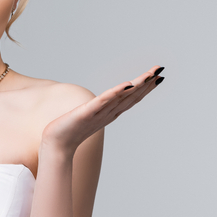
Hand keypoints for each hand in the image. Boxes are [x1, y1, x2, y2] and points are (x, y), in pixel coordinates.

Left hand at [42, 65, 164, 155]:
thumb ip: (97, 109)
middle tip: (160, 70)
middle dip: (147, 83)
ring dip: (137, 86)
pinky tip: (127, 84)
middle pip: (131, 97)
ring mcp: (99, 114)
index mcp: (109, 113)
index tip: (157, 77)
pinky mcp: (87, 113)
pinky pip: (103, 101)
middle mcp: (108, 114)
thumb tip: (102, 103)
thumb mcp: (88, 117)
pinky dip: (116, 93)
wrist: (57, 145)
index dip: (145, 88)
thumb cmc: (69, 131)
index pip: (131, 99)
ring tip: (150, 75)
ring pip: (122, 97)